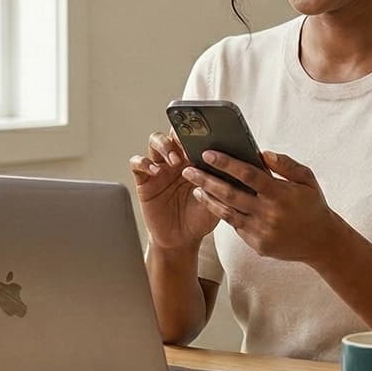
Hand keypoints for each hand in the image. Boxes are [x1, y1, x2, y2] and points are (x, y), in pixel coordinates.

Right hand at [130, 130, 217, 251]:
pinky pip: (137, 163)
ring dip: (164, 145)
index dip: (200, 132)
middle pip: (174, 132)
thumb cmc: (201, 217)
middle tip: (188, 145)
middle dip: (180, 134)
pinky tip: (155, 171)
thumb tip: (234, 164)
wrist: (182, 239)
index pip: (196, 136)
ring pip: (155, 141)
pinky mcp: (144, 180)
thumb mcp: (218, 199)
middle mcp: (178, 160)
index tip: (207, 135)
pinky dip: (144, 163)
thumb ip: (223, 181)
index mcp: (197, 159)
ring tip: (174, 160)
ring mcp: (160, 168)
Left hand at [181, 149, 341, 263]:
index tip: (208, 154)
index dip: (226, 163)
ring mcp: (261, 231)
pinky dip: (224, 213)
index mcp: (280, 194)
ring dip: (208, 199)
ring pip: (227, 212)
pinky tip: (214, 203)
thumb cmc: (313, 205)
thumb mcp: (307, 180)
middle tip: (188, 169)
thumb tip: (262, 153)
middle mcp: (268, 213)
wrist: (322, 242)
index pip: (248, 175)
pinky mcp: (257, 245)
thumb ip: (285, 165)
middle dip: (206, 180)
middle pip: (230, 194)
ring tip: (195, 187)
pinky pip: (236, 226)